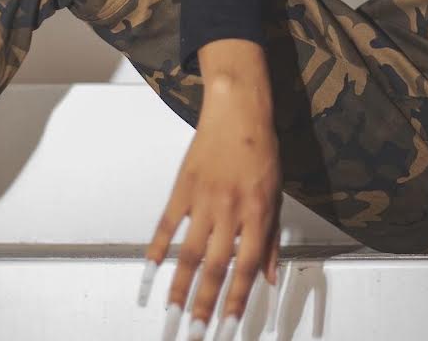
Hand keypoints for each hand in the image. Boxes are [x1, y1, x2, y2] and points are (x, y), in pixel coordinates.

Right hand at [140, 75, 281, 339]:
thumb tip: (271, 278)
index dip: (237, 301)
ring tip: (171, 317)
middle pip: (215, 267)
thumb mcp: (277, 192)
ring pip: (189, 253)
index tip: (227, 328)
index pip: (247, 267)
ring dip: (179, 289)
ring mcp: (203, 199)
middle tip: (195, 334)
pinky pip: (166, 226)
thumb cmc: (261, 149)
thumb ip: (273, 238)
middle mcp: (230, 209)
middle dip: (204, 306)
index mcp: (258, 211)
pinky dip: (157, 252)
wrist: (238, 110)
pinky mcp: (183, 188)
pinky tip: (150, 275)